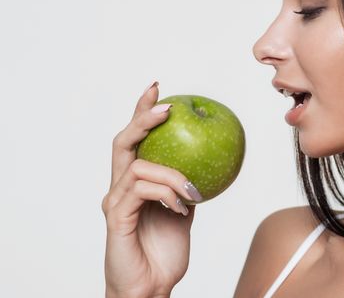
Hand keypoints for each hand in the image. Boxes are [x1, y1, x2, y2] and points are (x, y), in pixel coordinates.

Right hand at [102, 82, 198, 297]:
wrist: (150, 288)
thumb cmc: (163, 253)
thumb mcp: (183, 212)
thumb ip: (185, 188)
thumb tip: (204, 167)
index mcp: (134, 184)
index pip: (136, 142)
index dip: (143, 113)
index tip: (159, 89)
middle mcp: (119, 188)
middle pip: (124, 143)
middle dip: (143, 119)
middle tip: (167, 106)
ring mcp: (114, 202)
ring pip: (138, 167)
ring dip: (171, 174)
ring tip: (192, 192)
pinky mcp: (116, 218)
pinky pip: (141, 191)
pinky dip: (165, 193)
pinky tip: (182, 207)